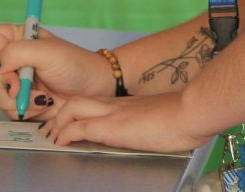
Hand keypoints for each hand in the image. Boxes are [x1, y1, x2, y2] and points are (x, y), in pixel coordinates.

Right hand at [0, 24, 117, 119]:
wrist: (94, 91)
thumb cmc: (76, 65)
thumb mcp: (48, 52)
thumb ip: (18, 52)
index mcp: (17, 39)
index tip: (11, 59)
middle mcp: (12, 60)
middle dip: (5, 82)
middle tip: (23, 85)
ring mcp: (15, 83)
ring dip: (17, 99)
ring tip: (41, 97)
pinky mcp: (19, 102)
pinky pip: (6, 110)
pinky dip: (24, 110)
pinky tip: (43, 105)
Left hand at [38, 89, 210, 153]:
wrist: (191, 112)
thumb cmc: (185, 117)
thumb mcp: (162, 119)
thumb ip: (153, 123)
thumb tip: (157, 133)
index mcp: (127, 104)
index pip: (95, 102)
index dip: (79, 111)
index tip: (72, 122)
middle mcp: (116, 104)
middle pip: (78, 100)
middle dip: (61, 114)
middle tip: (55, 129)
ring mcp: (112, 113)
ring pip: (73, 107)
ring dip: (59, 122)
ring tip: (53, 136)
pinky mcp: (111, 127)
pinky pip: (79, 127)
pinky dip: (65, 134)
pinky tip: (61, 143)